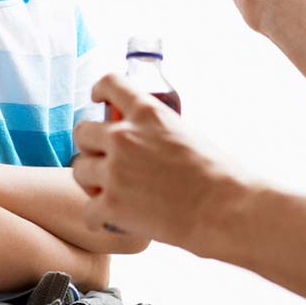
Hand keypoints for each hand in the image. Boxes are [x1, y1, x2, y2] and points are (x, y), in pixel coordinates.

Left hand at [72, 73, 241, 252]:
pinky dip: (98, 217)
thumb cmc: (219, 175)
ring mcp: (115, 171)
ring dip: (91, 181)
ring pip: (79, 169)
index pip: (110, 84)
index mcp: (147, 113)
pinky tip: (108, 221)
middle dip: (90, 146)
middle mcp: (124, 137)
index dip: (99, 90)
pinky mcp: (112, 205)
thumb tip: (147, 143)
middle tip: (102, 160)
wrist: (226, 209)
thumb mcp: (187, 134)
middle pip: (83, 131)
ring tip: (107, 193)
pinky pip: (88, 210)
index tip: (96, 99)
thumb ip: (157, 133)